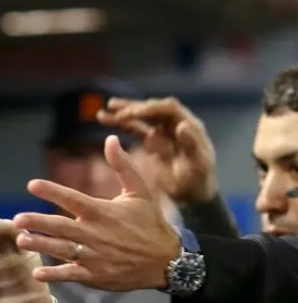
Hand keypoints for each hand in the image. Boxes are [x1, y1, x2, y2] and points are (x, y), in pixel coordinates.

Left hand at [13, 135, 180, 291]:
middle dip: (39, 222)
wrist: (167, 261)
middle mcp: (96, 234)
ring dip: (41, 245)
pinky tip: (37, 272)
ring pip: (62, 250)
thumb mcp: (140, 192)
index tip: (32, 185)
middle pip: (62, 227)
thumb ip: (123, 166)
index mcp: (103, 212)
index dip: (53, 191)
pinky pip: (71, 274)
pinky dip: (54, 274)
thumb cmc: (150, 223)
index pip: (73, 199)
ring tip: (21, 240)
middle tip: (17, 219)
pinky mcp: (96, 275)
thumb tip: (110, 139)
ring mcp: (95, 256)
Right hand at [97, 96, 217, 205]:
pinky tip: (104, 119)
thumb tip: (182, 125)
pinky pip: (135, 128)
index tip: (132, 113)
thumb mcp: (198, 165)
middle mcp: (175, 124)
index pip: (168, 108)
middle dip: (133, 108)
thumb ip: (191, 144)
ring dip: (124, 111)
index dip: (150, 108)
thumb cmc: (198, 181)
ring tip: (106, 109)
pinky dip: (120, 123)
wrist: (192, 194)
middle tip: (114, 109)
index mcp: (190, 126)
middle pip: (153, 109)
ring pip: (142, 116)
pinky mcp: (152, 140)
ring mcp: (163, 131)